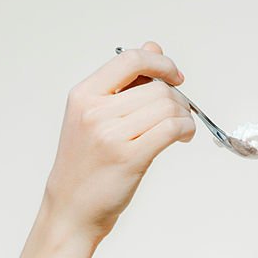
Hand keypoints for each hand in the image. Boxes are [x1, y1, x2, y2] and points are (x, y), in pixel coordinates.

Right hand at [42, 41, 195, 241]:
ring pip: (167, 106)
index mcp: (83, 95)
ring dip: (184, 115)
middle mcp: (94, 112)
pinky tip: (181, 137)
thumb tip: (152, 48)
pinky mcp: (129, 158)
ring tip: (179, 129)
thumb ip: (124, 83)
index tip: (174, 76)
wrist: (71, 209)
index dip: (160, 63)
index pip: (130, 59)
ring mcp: (110, 135)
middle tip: (178, 114)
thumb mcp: (93, 116)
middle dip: (177, 98)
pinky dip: (185, 129)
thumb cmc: (85, 165)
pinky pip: (171, 128)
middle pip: (156, 87)